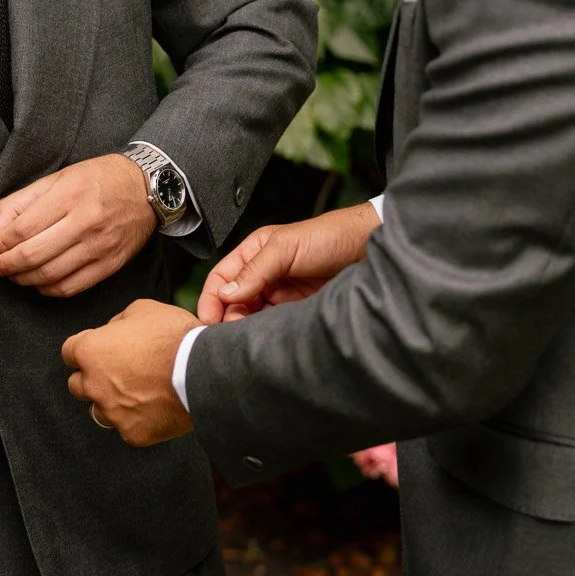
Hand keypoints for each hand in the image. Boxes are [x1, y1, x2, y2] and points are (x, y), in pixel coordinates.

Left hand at [0, 153, 155, 296]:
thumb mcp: (56, 179)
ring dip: (25, 280)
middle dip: (8, 265)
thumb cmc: (98, 179)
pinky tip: (40, 282)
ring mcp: (100, 246)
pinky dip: (49, 290)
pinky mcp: (110, 265)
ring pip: (50, 275)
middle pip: (33, 255)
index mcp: (69, 195)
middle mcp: (85, 222)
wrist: (147, 187)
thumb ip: (20, 204)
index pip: (23, 229)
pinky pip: (72, 287)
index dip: (1, 244)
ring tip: (16, 274)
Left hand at [61, 300, 194, 446]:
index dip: (84, 348)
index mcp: (90, 351)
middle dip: (92, 378)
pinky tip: (154, 409)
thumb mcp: (142, 310)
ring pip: (100, 411)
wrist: (203, 372)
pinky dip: (137, 420)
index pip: (69, 352)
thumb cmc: (173, 337)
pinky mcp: (134, 433)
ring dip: (111, 402)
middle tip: (117, 371)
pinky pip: (128, 429)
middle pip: (77, 385)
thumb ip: (118, 322)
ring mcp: (113, 413)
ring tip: (136, 393)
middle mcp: (94, 385)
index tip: (98, 349)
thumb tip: (113, 331)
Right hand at [197, 202, 380, 321]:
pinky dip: (267, 333)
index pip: (221, 277)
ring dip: (247, 328)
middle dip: (228, 317)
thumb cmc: (328, 237)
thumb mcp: (285, 248)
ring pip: (252, 316)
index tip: (207, 319)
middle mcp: (263, 275)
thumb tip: (225, 293)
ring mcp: (281, 294)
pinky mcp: (297, 310)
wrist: (367, 250)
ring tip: (248, 338)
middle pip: (233, 301)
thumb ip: (254, 270)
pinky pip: (274, 325)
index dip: (211, 298)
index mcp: (254, 253)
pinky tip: (267, 339)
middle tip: (230, 333)